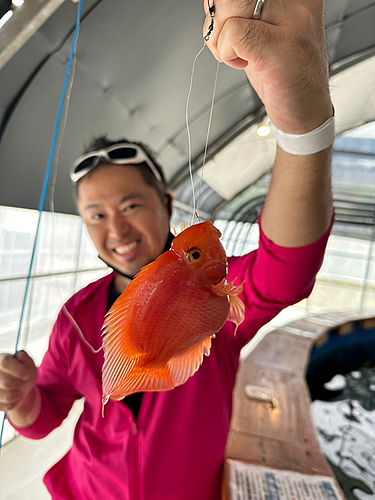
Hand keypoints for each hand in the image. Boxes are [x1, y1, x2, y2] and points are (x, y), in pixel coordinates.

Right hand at [0, 351, 36, 412]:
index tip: (27, 375)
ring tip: (19, 390)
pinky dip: (14, 403)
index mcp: (0, 360)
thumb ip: (26, 359)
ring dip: (18, 394)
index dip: (18, 370)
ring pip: (7, 396)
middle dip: (20, 384)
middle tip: (23, 382)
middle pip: (6, 382)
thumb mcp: (29, 365)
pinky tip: (14, 397)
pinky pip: (7, 406)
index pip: (5, 362)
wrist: (19, 389)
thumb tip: (19, 355)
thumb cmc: (24, 374)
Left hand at [203, 0, 332, 132]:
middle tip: (230, 40)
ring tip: (241, 53)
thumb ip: (243, 9)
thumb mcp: (264, 29)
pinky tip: (245, 63)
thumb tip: (214, 2)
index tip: (231, 21)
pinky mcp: (281, 46)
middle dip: (217, 17)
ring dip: (219, 37)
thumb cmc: (285, 72)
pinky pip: (232, 33)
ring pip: (228, 5)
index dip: (225, 5)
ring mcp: (292, 20)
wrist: (307, 109)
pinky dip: (226, 53)